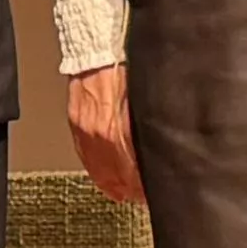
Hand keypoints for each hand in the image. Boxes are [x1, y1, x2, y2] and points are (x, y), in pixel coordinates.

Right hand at [65, 60, 142, 206]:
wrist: (98, 50)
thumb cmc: (126, 68)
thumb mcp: (151, 101)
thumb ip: (156, 127)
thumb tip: (170, 147)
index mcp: (120, 130)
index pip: (135, 171)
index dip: (146, 186)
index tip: (156, 192)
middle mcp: (100, 134)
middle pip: (118, 175)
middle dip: (133, 189)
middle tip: (144, 197)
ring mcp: (86, 131)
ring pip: (100, 170)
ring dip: (115, 184)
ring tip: (126, 193)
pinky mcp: (76, 124)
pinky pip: (86, 157)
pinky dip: (97, 171)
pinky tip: (105, 179)